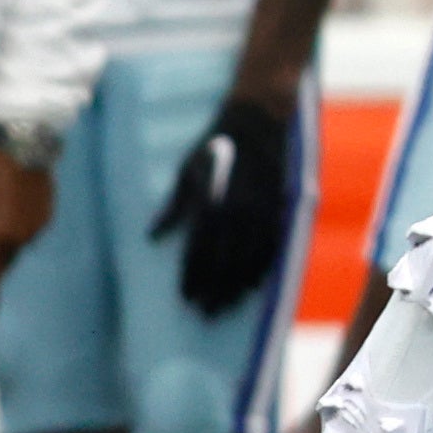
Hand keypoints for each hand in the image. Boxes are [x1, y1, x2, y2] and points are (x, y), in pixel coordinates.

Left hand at [0, 140, 54, 307]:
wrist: (23, 145)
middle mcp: (23, 237)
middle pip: (8, 258)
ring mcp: (39, 225)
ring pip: (21, 241)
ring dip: (11, 235)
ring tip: (2, 213)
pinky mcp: (50, 212)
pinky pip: (32, 226)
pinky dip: (23, 221)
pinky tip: (16, 202)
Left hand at [149, 95, 298, 313]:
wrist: (259, 117)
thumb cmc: (216, 142)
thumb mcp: (187, 169)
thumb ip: (174, 206)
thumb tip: (152, 237)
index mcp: (212, 201)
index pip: (200, 252)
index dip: (193, 278)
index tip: (186, 300)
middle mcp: (239, 210)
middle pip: (226, 262)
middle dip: (215, 291)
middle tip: (206, 315)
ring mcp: (263, 210)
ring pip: (252, 259)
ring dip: (239, 286)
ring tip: (229, 306)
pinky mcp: (281, 206)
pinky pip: (273, 246)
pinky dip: (264, 268)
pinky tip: (256, 284)